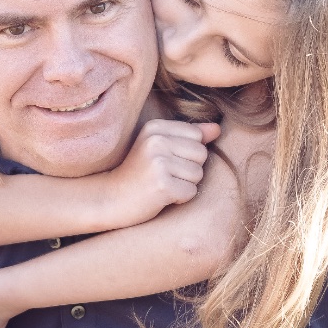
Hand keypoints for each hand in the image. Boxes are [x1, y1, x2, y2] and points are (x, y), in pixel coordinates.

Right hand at [102, 120, 221, 227]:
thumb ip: (190, 136)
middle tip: (163, 176)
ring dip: (184, 185)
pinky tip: (160, 197)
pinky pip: (191, 192)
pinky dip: (180, 198)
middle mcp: (156, 141)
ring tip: (161, 185)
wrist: (110, 199)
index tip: (164, 161)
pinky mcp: (162, 185)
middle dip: (189, 169)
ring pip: (198, 174)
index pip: (197, 136)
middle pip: (201, 154)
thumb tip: (217, 128)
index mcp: (155, 127)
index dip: (187, 153)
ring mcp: (158, 163)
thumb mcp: (160, 147)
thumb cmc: (138, 173)